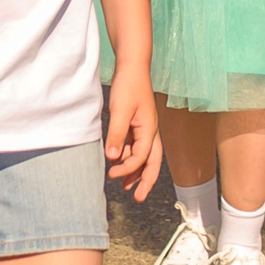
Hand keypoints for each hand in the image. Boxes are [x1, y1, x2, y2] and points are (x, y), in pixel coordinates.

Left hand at [103, 65, 163, 200]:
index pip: (142, 156)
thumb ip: (117, 134)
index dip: (128, 168)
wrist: (132, 66)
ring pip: (144, 156)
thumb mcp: (121, 110)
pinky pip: (135, 146)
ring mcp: (144, 128)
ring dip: (135, 171)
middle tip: (138, 198)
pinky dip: (128, 157)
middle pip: (152, 162)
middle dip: (146, 181)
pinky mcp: (136, 124)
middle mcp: (150, 131)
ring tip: (125, 185)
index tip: (112, 174)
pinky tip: (118, 162)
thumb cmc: (129, 86)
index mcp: (149, 129)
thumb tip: (113, 158)